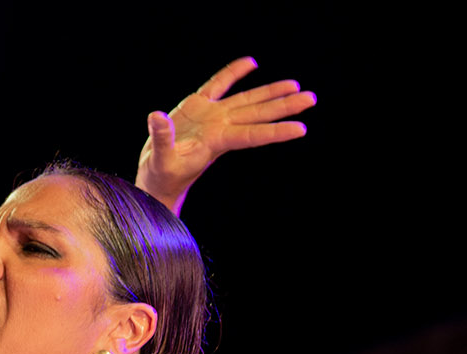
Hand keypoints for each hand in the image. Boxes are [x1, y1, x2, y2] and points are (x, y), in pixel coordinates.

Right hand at [135, 57, 315, 215]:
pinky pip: (219, 85)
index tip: (300, 129)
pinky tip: (251, 63)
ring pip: (246, 101)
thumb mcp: (160, 161)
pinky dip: (233, 73)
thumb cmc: (161, 175)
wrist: (156, 177)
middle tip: (311, 99)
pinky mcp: (197, 108)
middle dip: (284, 107)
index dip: (275, 131)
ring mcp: (211, 116)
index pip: (252, 135)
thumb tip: (156, 116)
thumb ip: (161, 139)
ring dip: (270, 93)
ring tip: (295, 85)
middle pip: (258, 114)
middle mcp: (220, 127)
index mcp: (215, 142)